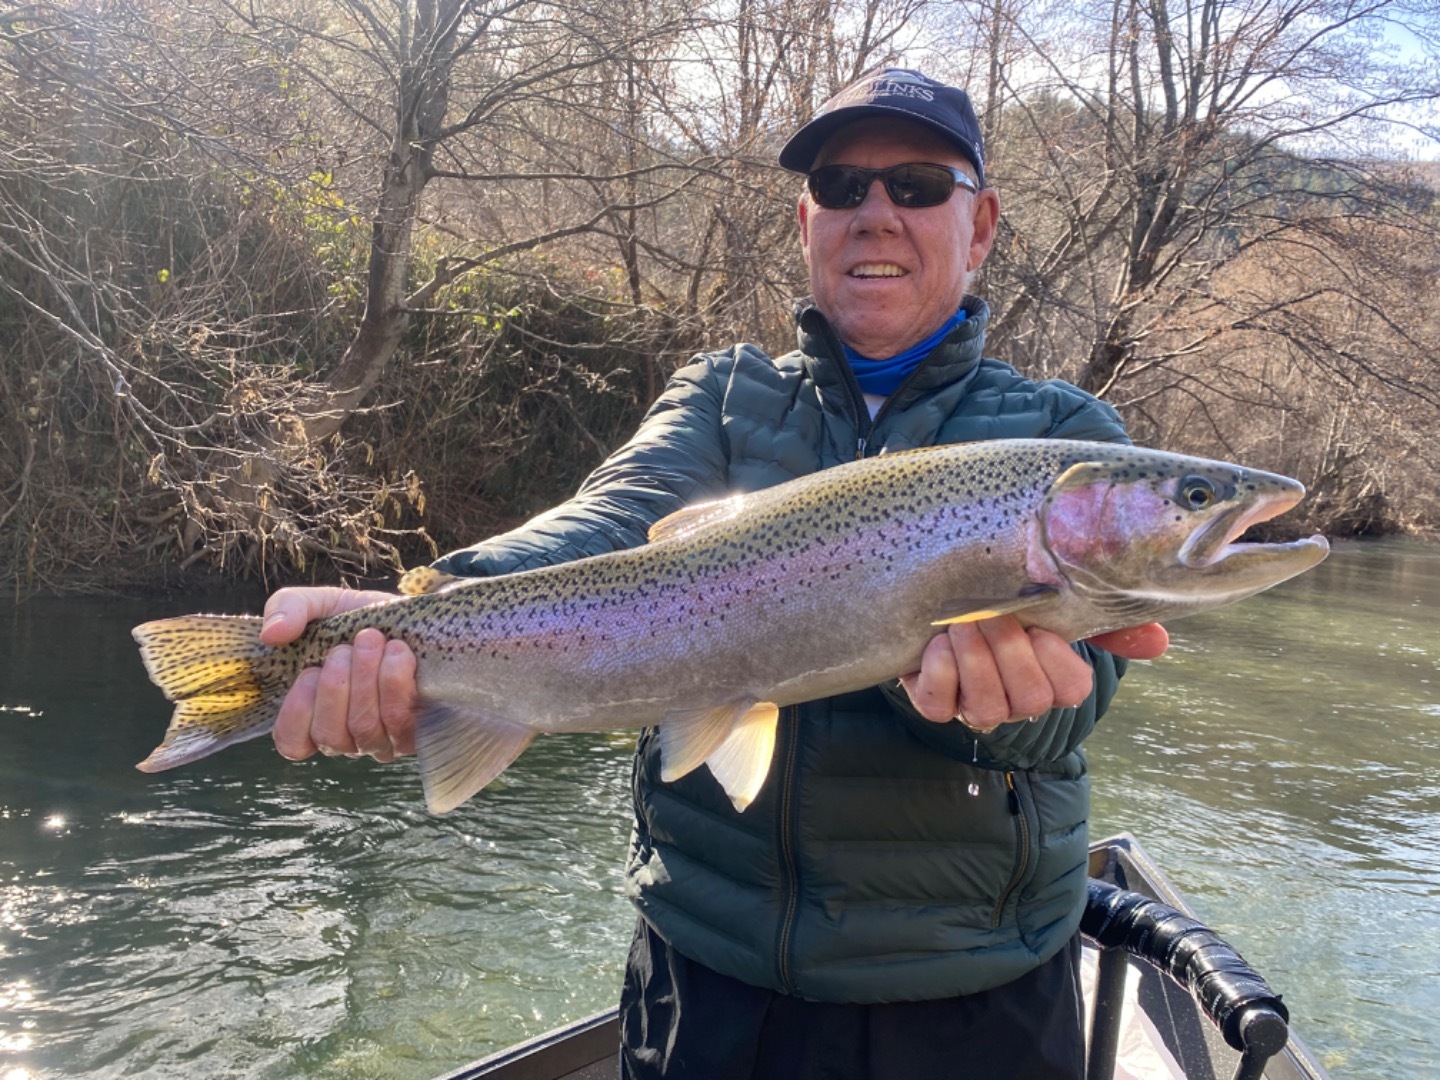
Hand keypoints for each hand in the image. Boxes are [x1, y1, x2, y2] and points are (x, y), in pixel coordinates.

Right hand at [260, 587, 418, 762]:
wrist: (423, 616)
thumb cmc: (364, 619)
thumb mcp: (321, 605)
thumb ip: (289, 608)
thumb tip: (271, 634)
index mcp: (319, 713)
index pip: (293, 743)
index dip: (296, 713)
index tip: (310, 673)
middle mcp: (350, 735)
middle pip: (330, 735)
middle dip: (335, 686)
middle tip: (345, 648)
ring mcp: (384, 738)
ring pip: (364, 728)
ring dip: (366, 679)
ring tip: (373, 640)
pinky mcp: (418, 730)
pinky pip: (400, 721)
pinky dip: (395, 682)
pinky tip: (399, 653)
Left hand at [898, 618, 1168, 730]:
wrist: (942, 604)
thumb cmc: (1009, 608)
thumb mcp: (1057, 606)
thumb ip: (1106, 621)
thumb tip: (1158, 639)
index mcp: (1052, 680)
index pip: (1072, 689)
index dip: (1056, 660)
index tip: (1041, 628)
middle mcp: (1018, 703)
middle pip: (1030, 699)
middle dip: (1009, 651)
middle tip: (990, 614)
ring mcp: (976, 709)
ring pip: (986, 706)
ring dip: (973, 657)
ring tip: (960, 622)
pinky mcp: (935, 705)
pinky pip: (940, 704)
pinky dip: (939, 669)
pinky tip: (937, 643)